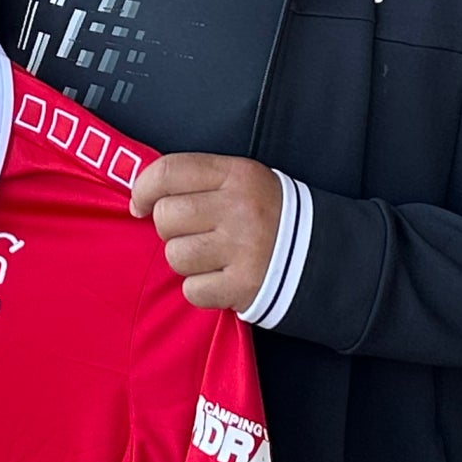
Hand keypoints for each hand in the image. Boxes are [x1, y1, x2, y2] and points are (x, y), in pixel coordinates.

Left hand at [130, 154, 282, 313]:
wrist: (321, 253)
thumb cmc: (268, 214)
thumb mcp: (242, 180)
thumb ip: (196, 180)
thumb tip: (141, 196)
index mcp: (237, 175)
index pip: (168, 171)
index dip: (143, 188)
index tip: (140, 204)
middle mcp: (239, 208)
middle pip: (166, 217)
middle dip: (171, 229)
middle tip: (195, 233)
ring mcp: (243, 249)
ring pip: (175, 256)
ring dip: (187, 260)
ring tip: (212, 256)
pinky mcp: (244, 286)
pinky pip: (193, 290)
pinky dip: (202, 288)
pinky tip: (221, 277)